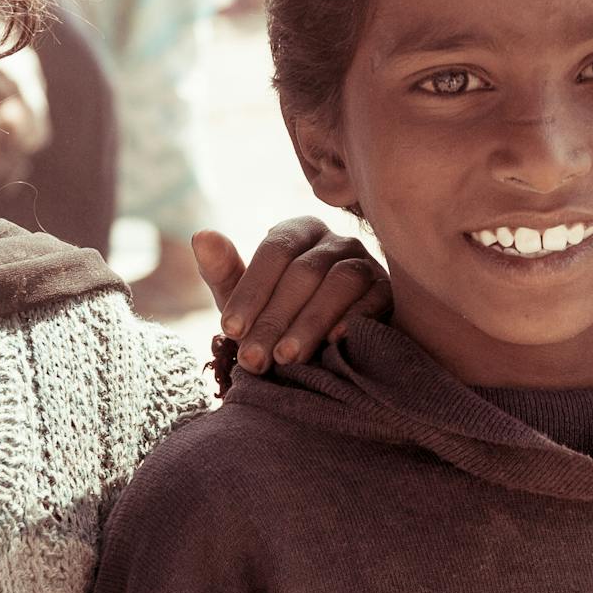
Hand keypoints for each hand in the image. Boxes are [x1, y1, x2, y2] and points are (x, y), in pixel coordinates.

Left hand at [192, 220, 389, 374]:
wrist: (330, 355)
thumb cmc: (282, 322)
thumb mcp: (247, 303)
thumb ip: (224, 272)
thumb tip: (201, 236)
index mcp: (299, 232)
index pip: (275, 249)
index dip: (251, 291)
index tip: (229, 330)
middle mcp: (335, 241)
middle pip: (304, 271)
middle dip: (274, 318)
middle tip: (254, 359)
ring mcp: (366, 263)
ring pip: (340, 282)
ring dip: (310, 322)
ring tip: (287, 358)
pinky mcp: (390, 290)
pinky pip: (375, 298)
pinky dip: (354, 319)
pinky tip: (334, 343)